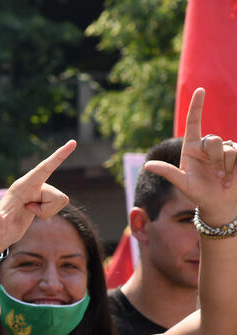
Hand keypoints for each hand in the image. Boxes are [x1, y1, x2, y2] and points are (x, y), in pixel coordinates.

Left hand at [0, 141, 74, 252]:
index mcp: (21, 186)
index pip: (44, 169)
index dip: (58, 156)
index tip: (72, 143)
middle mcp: (32, 184)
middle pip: (56, 196)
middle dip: (45, 210)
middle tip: (25, 212)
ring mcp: (39, 190)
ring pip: (60, 200)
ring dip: (46, 212)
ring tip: (28, 212)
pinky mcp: (44, 197)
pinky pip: (59, 204)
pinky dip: (47, 213)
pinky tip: (33, 212)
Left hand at [145, 88, 236, 224]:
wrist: (218, 203)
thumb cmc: (198, 193)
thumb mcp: (182, 184)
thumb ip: (167, 172)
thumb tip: (148, 165)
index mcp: (191, 147)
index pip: (193, 122)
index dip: (196, 106)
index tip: (200, 90)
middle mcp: (207, 145)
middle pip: (213, 140)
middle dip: (216, 158)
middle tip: (216, 175)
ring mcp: (225, 148)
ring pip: (229, 147)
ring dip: (226, 165)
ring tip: (222, 178)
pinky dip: (236, 167)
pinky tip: (232, 177)